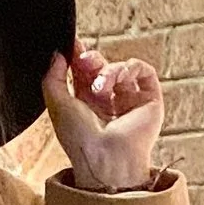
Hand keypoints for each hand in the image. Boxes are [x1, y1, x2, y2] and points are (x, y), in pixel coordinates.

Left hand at [42, 47, 163, 192]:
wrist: (105, 158)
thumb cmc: (80, 139)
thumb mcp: (56, 104)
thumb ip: (53, 77)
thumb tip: (58, 54)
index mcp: (87, 103)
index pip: (85, 72)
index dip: (78, 56)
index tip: (72, 46)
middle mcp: (109, 101)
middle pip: (102, 66)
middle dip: (92, 60)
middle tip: (84, 62)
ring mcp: (130, 100)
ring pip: (120, 68)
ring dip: (108, 71)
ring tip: (100, 88)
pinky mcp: (150, 100)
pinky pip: (144, 71)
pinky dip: (130, 68)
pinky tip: (119, 79)